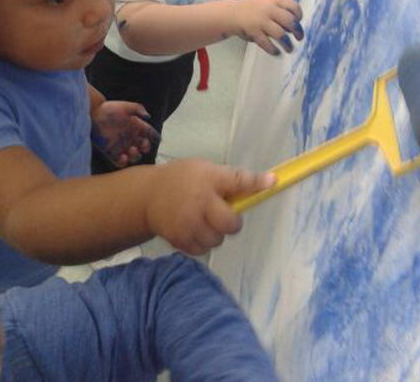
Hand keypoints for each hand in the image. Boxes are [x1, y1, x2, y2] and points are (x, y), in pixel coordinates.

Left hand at [92, 101, 159, 167]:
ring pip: (133, 155)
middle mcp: (129, 137)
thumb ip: (138, 109)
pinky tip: (123, 157)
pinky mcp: (111, 152)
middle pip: (143, 146)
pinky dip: (123, 162)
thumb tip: (148, 117)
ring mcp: (121, 145)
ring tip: (132, 150)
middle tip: (143, 145)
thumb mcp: (125, 106)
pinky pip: (119, 161)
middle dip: (145, 147)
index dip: (153, 137)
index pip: (148, 133)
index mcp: (135, 126)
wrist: (93, 114)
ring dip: (136, 156)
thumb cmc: (109, 109)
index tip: (156, 139)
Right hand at [146, 159, 275, 254]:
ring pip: (218, 239)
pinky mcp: (179, 239)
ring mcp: (188, 223)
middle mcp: (199, 201)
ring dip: (216, 233)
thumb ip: (228, 179)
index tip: (272, 182)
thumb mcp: (204, 169)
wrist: (148, 195)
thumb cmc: (182, 179)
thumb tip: (262, 186)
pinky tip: (194, 229)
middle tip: (225, 215)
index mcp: (208, 179)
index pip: (237, 180)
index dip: (256, 182)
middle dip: (232, 221)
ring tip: (204, 221)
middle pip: (231, 223)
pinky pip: (203, 250)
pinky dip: (203, 243)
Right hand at [231, 0, 303, 54]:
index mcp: (274, 0)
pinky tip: (276, 52)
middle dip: (297, 31)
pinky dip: (273, 50)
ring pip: (280, 34)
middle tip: (299, 38)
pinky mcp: (254, 31)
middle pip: (289, 21)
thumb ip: (281, 11)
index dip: (299, 15)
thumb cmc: (254, 11)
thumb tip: (296, 27)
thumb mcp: (268, 3)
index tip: (298, 22)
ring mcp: (261, 20)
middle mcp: (268, 9)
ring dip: (287, 44)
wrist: (232, 14)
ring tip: (289, 49)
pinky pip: (267, 43)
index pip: (293, 6)